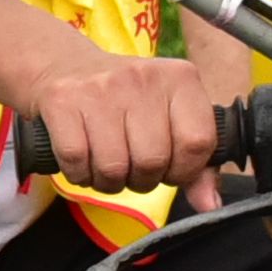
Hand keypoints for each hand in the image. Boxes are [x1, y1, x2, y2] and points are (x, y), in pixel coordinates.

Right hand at [25, 47, 220, 196]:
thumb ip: (196, 163)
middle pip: (153, 161)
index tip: (169, 168)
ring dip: (109, 182)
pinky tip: (83, 161)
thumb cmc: (126, 101)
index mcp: (179, 78)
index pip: (197, 143)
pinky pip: (77, 162)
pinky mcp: (62, 101)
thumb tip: (209, 205)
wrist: (65, 65)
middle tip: (133, 167)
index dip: (183, 170)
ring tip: (108, 166)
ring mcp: (100, 87)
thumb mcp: (169, 118)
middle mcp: (143, 78)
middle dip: (142, 179)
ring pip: (114, 167)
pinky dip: (79, 175)